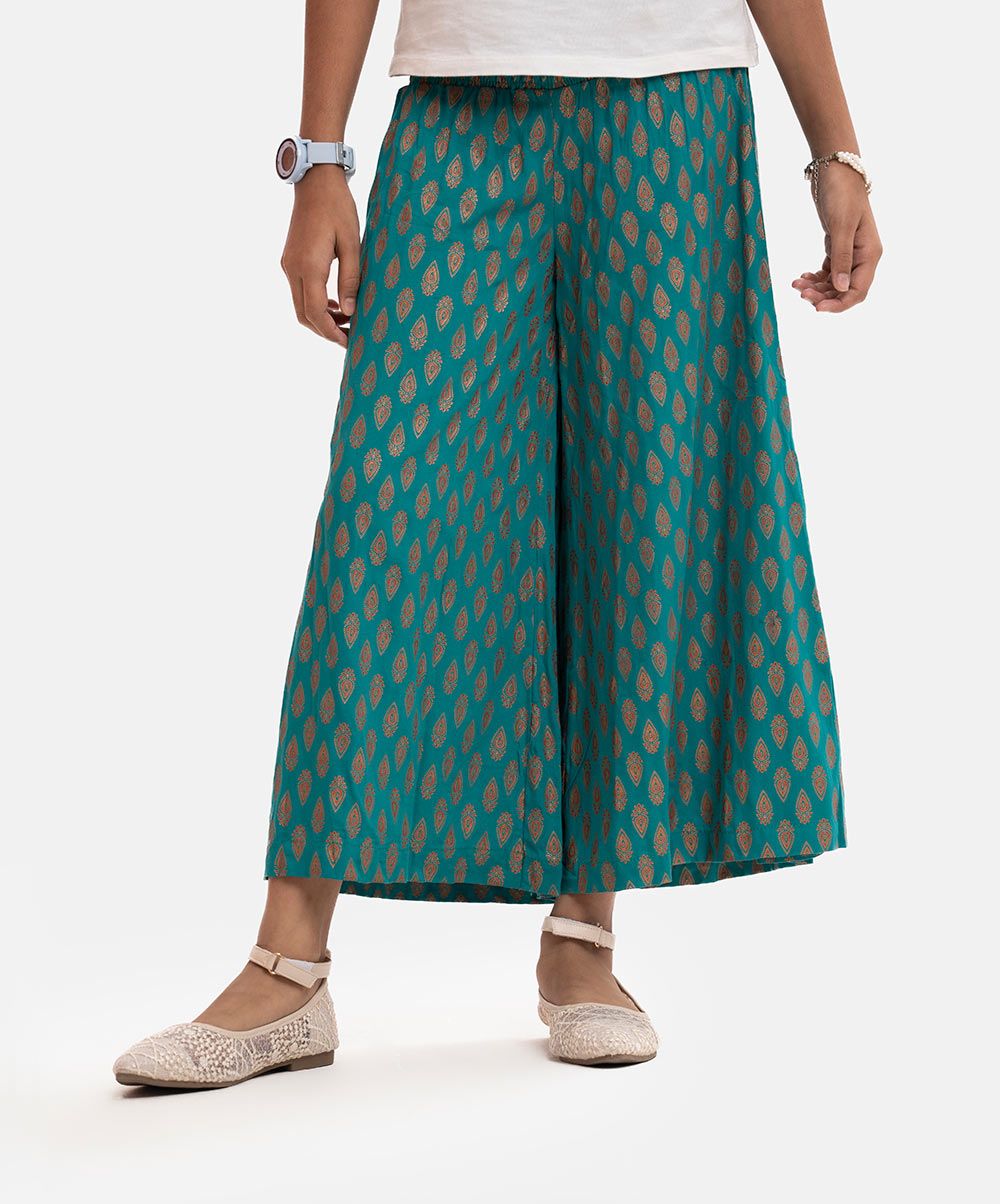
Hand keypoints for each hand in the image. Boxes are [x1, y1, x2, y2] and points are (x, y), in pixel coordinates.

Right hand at [280, 167, 359, 344]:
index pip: (315, 313)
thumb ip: (350, 280)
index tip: (349, 343)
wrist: (316, 181)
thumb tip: (350, 312)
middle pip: (304, 316)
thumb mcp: (352, 244)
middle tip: (349, 337)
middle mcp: (293, 268)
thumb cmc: (338, 208)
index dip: (331, 333)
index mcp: (309, 266)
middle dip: (325, 331)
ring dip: (321, 319)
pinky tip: (335, 304)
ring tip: (347, 320)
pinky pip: (300, 292)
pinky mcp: (290, 260)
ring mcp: (288, 265)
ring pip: (300, 306)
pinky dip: (315, 304)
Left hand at [792, 161, 881, 312]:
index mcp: (870, 254)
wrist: (835, 170)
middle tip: (800, 293)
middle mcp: (863, 256)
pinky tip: (802, 276)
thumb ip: (842, 258)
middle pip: (844, 291)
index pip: (858, 291)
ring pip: (834, 283)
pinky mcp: (837, 247)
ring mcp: (850, 253)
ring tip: (796, 284)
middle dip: (823, 296)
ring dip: (815, 288)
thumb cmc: (841, 194)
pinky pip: (828, 272)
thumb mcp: (840, 225)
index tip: (817, 309)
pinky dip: (815, 278)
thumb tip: (842, 288)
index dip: (839, 304)